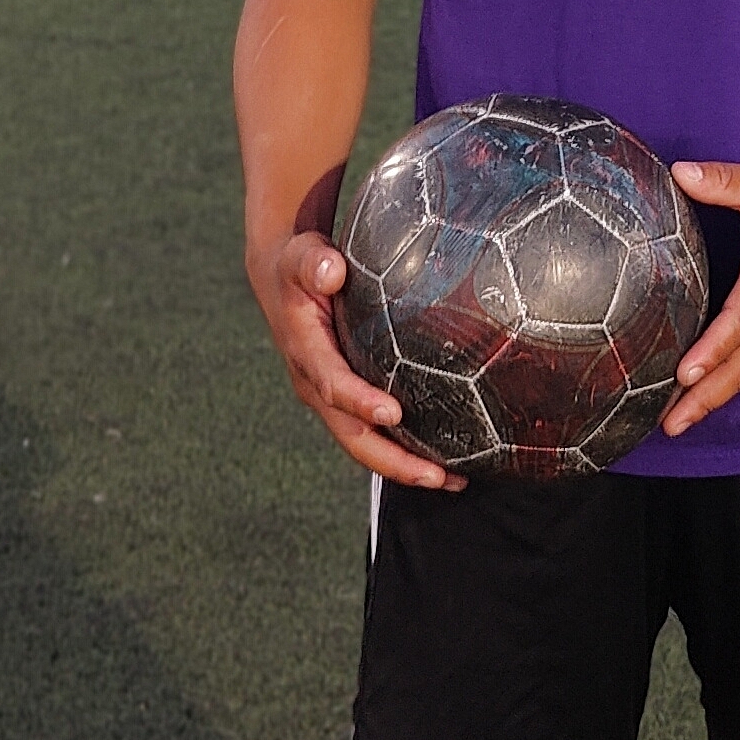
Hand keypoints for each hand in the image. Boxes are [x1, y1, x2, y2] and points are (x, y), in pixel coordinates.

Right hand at [255, 226, 458, 490]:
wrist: (284, 284)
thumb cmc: (301, 268)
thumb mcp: (301, 258)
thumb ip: (314, 262)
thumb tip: (331, 270)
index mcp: (306, 353)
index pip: (333, 385)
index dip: (360, 402)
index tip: (394, 413)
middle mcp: (317, 386)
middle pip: (354, 437)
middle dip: (394, 461)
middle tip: (436, 476)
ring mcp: (333, 400)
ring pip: (367, 445)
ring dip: (407, 467)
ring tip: (454, 481)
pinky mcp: (349, 402)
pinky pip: (377, 435)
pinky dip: (407, 452)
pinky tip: (447, 462)